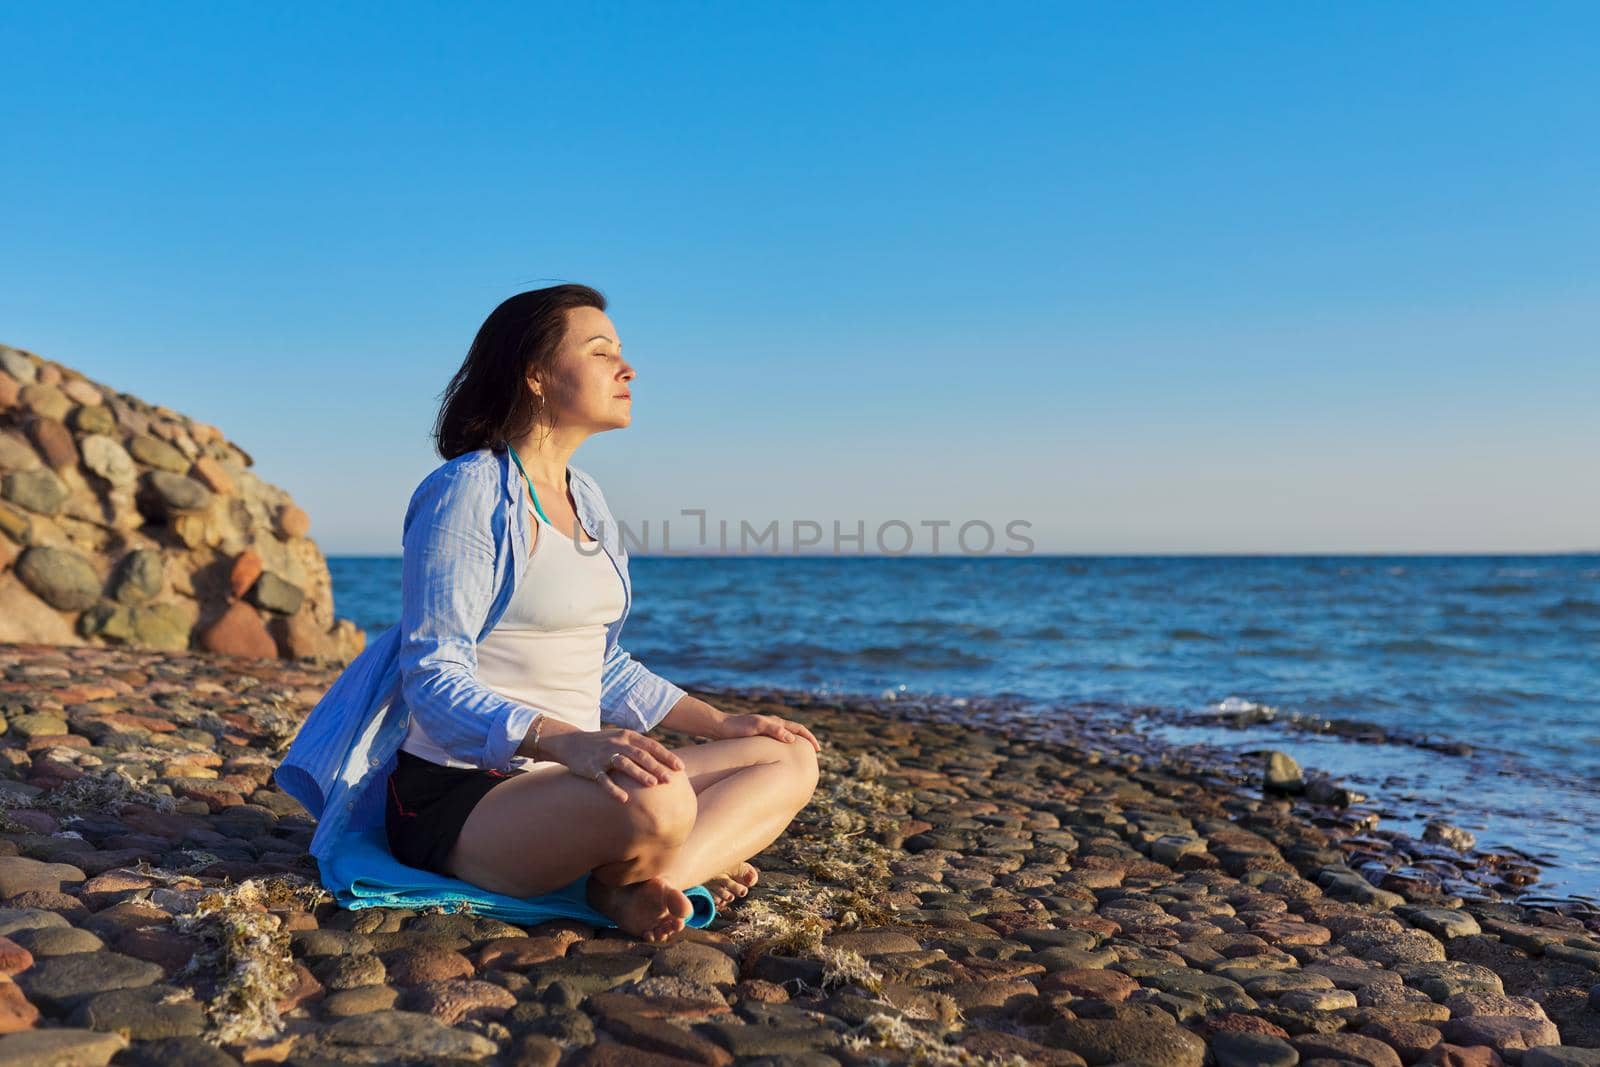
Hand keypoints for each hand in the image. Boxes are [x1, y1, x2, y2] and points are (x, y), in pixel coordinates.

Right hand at [540, 727, 685, 803]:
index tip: (680, 768)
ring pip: (624, 764)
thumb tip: (664, 761)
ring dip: (639, 774)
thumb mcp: (622, 739)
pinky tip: (623, 799)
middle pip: (640, 755)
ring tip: (653, 785)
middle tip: (670, 780)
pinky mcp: (591, 767)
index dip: (666, 756)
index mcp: (628, 736)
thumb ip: (640, 747)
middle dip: (656, 767)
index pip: (651, 746)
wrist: (571, 743)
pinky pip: (603, 779)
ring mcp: (604, 755)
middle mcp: (617, 743)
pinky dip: (613, 789)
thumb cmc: (603, 744)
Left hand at [714, 712, 820, 752]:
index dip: (809, 738)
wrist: (720, 727)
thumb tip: (792, 739)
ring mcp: (766, 730)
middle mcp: (773, 724)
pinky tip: (780, 758)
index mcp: (776, 722)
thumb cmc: (738, 728)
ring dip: (795, 744)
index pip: (798, 728)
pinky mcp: (759, 736)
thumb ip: (775, 731)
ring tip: (800, 757)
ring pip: (786, 737)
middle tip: (813, 754)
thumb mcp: (758, 727)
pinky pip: (777, 742)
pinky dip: (784, 748)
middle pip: (795, 732)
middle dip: (805, 741)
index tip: (817, 750)